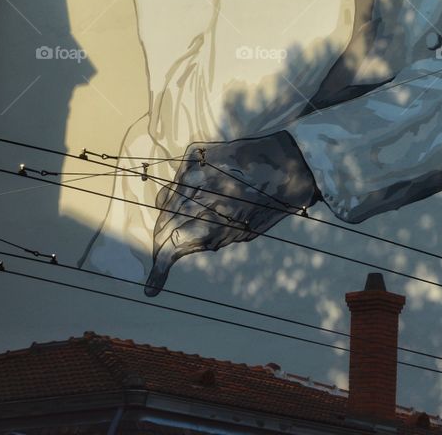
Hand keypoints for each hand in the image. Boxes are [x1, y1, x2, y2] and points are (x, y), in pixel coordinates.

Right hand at [144, 131, 317, 296]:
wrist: (288, 160)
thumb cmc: (271, 202)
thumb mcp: (241, 232)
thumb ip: (207, 239)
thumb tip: (180, 248)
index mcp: (206, 217)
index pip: (169, 247)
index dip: (158, 269)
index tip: (152, 287)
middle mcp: (193, 192)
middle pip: (162, 224)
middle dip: (162, 243)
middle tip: (164, 257)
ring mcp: (191, 169)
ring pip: (165, 199)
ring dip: (170, 214)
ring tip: (187, 221)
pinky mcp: (195, 153)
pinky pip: (177, 178)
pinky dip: (182, 190)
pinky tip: (198, 194)